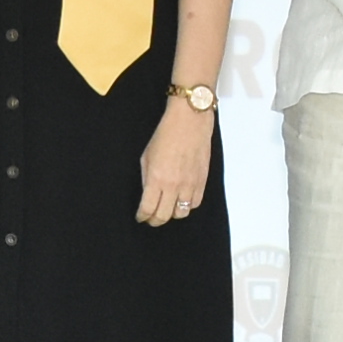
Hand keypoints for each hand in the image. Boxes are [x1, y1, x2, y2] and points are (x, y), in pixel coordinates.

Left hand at [136, 93, 215, 227]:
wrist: (190, 121)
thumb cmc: (166, 134)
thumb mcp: (147, 156)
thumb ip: (147, 178)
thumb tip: (148, 194)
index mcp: (157, 179)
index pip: (148, 209)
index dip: (142, 216)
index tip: (140, 216)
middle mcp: (174, 185)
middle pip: (164, 216)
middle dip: (155, 220)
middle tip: (151, 218)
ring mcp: (190, 185)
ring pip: (181, 213)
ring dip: (172, 213)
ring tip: (167, 208)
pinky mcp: (202, 181)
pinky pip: (195, 203)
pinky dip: (187, 206)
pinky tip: (181, 200)